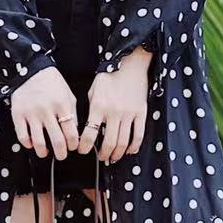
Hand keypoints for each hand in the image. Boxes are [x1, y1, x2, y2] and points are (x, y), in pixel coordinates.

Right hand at [10, 65, 80, 159]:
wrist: (30, 70)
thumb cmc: (52, 83)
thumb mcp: (68, 95)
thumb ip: (73, 113)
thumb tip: (74, 133)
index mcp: (62, 105)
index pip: (71, 132)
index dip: (73, 144)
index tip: (73, 147)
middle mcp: (47, 111)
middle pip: (57, 140)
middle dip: (61, 153)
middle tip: (61, 155)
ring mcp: (31, 113)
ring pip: (39, 142)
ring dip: (43, 152)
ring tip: (45, 152)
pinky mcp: (18, 114)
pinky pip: (22, 136)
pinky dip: (28, 144)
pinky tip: (31, 144)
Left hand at [79, 45, 151, 162]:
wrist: (129, 65)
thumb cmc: (109, 76)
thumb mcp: (93, 90)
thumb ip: (90, 108)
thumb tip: (86, 127)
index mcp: (98, 106)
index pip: (89, 133)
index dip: (84, 146)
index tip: (82, 150)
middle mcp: (113, 112)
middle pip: (109, 142)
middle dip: (103, 154)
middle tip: (101, 156)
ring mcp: (129, 114)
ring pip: (123, 142)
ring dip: (117, 153)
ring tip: (113, 156)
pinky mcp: (141, 113)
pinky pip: (138, 135)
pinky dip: (134, 146)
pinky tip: (129, 150)